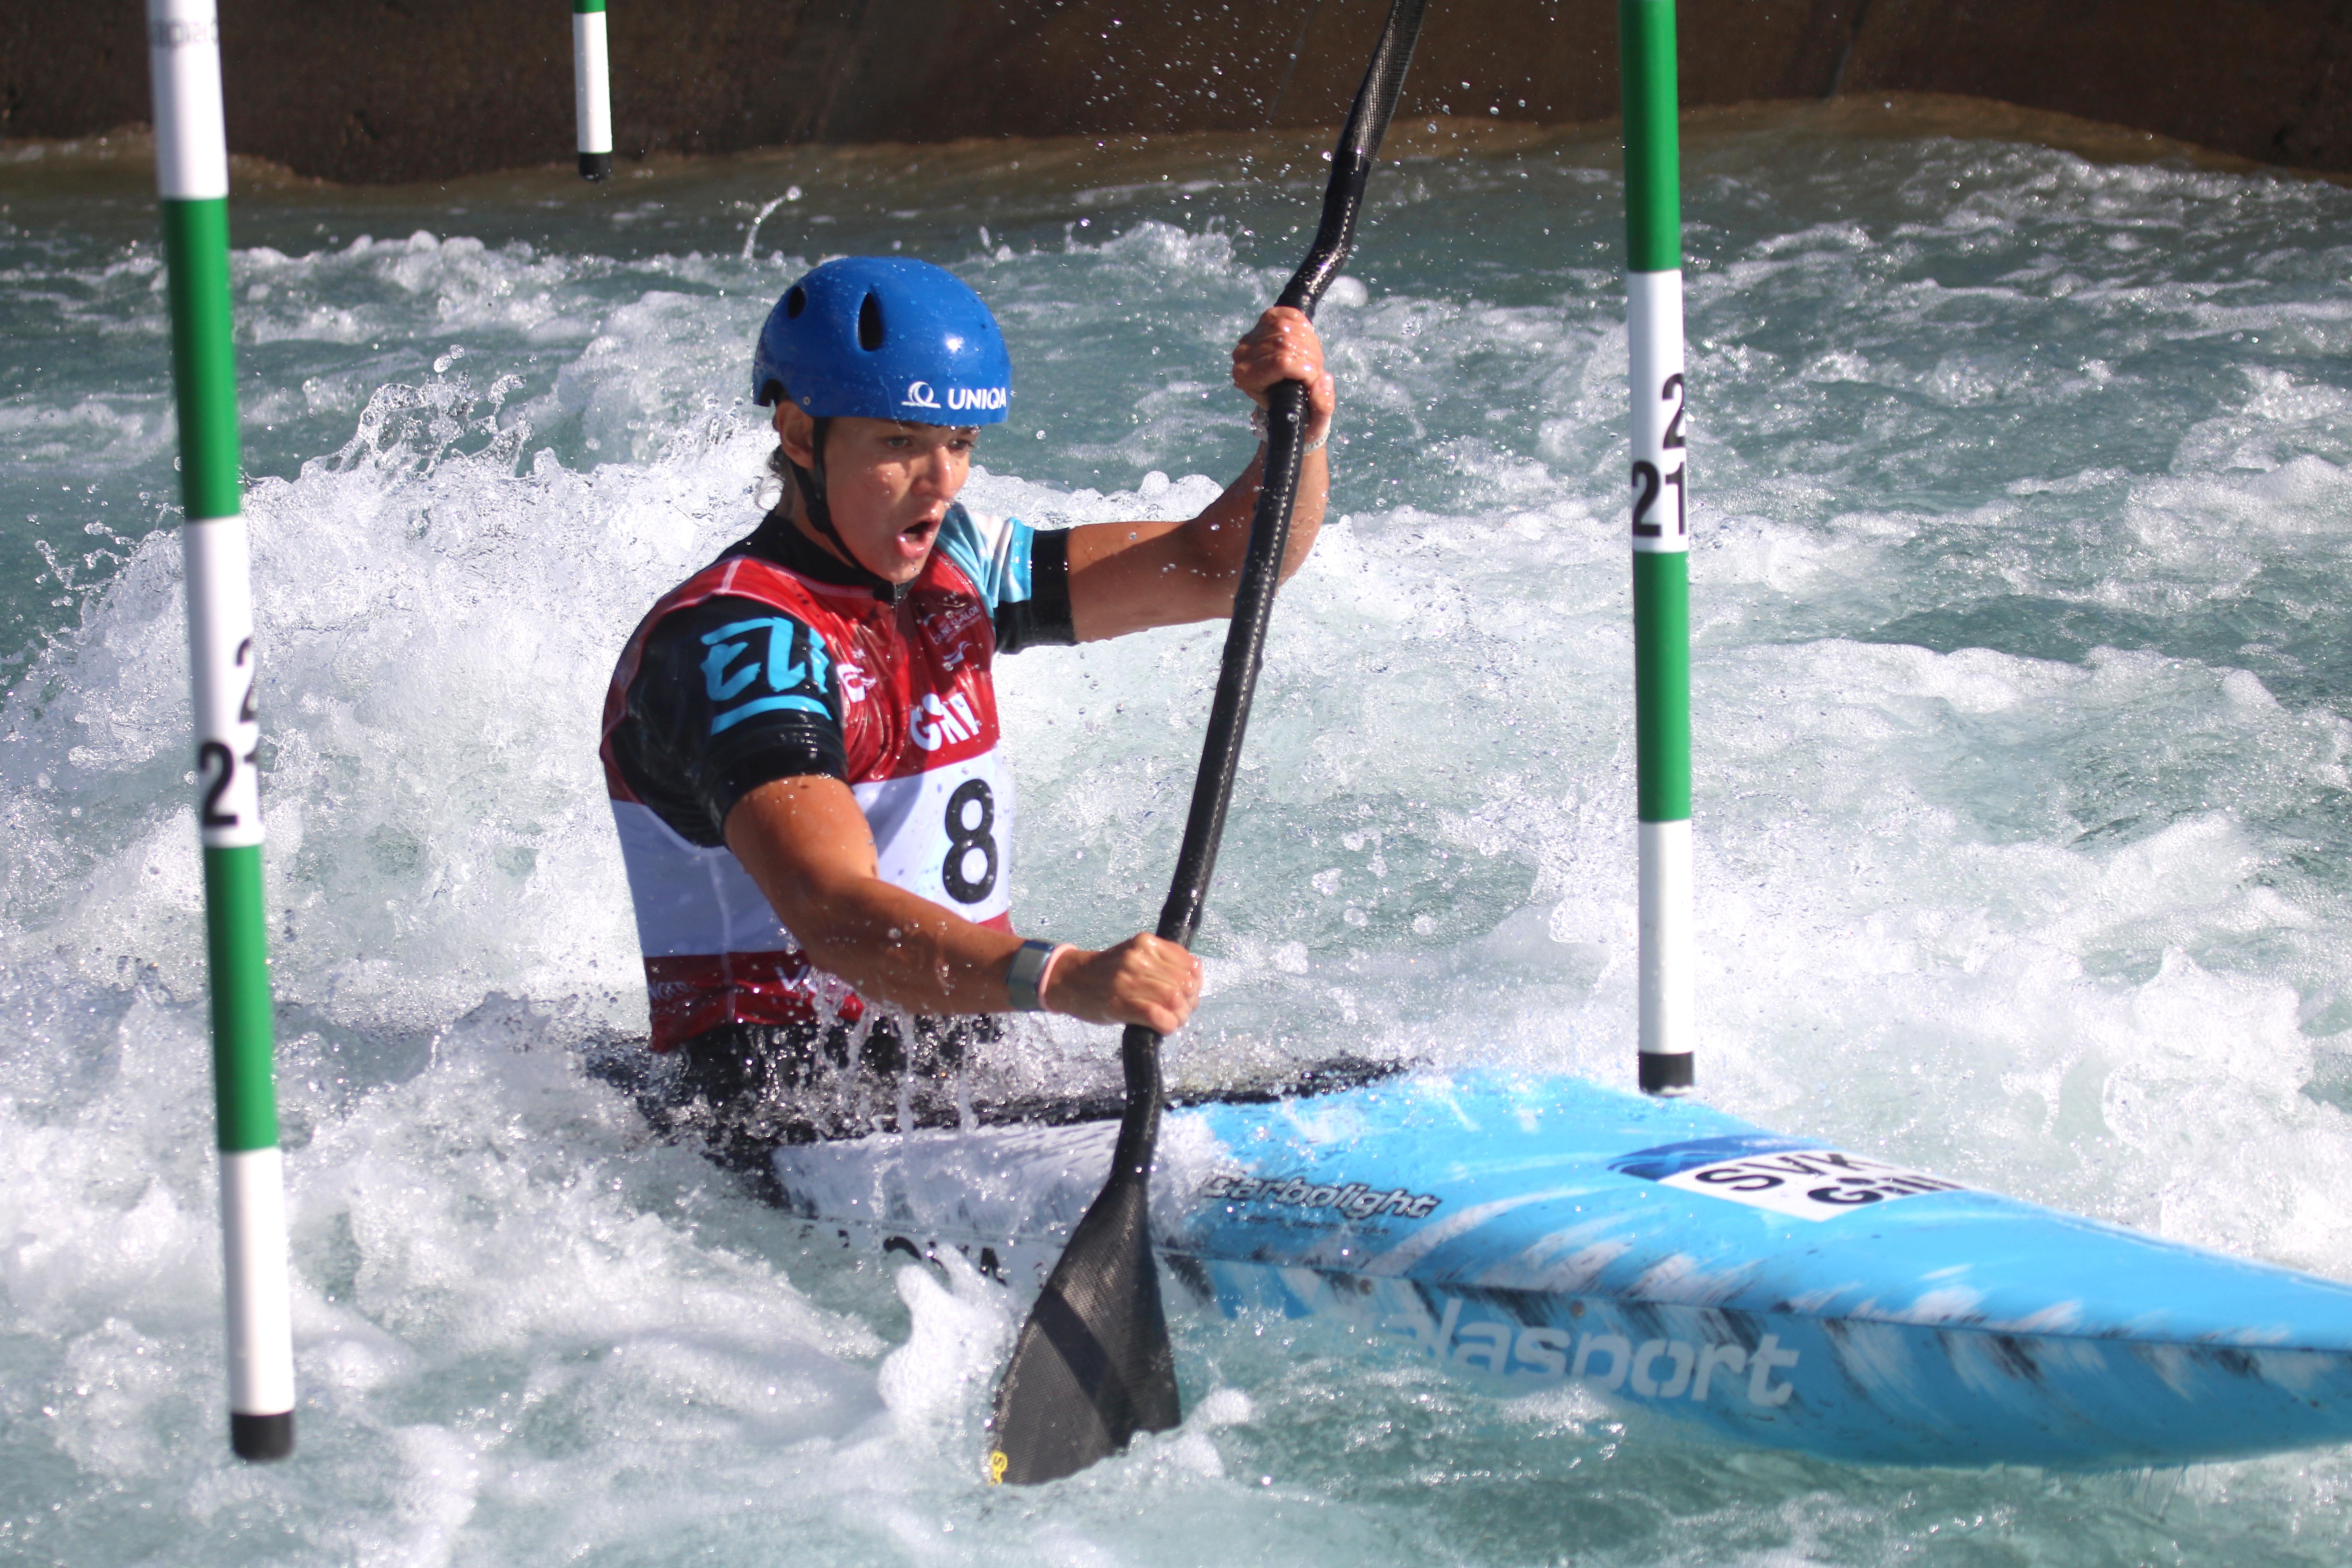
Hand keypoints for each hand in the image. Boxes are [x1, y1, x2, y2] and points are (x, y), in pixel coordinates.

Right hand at [1041, 934, 1202, 1033]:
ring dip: (1179, 1016)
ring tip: (1172, 1020)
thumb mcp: (1134, 956)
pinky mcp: (1120, 1003)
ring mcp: (1129, 980)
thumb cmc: (1106, 972)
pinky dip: (1167, 1025)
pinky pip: (1157, 1016)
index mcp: (1146, 943)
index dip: (1197, 984)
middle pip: (1185, 984)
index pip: (1190, 964)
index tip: (1190, 994)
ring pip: (1174, 1000)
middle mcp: (1139, 958)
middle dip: (1190, 1003)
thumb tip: (1193, 986)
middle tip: (1180, 1012)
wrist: (1069, 980)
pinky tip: (1162, 1027)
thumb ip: (1161, 964)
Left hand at [1232, 307, 1335, 446]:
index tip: (1313, 380)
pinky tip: (1306, 339)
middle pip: (1286, 343)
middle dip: (1311, 357)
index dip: (1305, 369)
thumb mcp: (1311, 419)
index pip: (1281, 362)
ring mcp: (1252, 337)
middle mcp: (1242, 356)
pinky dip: (1303, 325)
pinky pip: (1287, 314)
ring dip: (1310, 343)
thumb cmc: (1295, 410)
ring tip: (1312, 359)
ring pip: (1288, 328)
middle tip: (1315, 371)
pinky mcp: (1262, 322)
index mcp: (1247, 379)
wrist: (1282, 396)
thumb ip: (1321, 407)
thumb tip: (1323, 380)